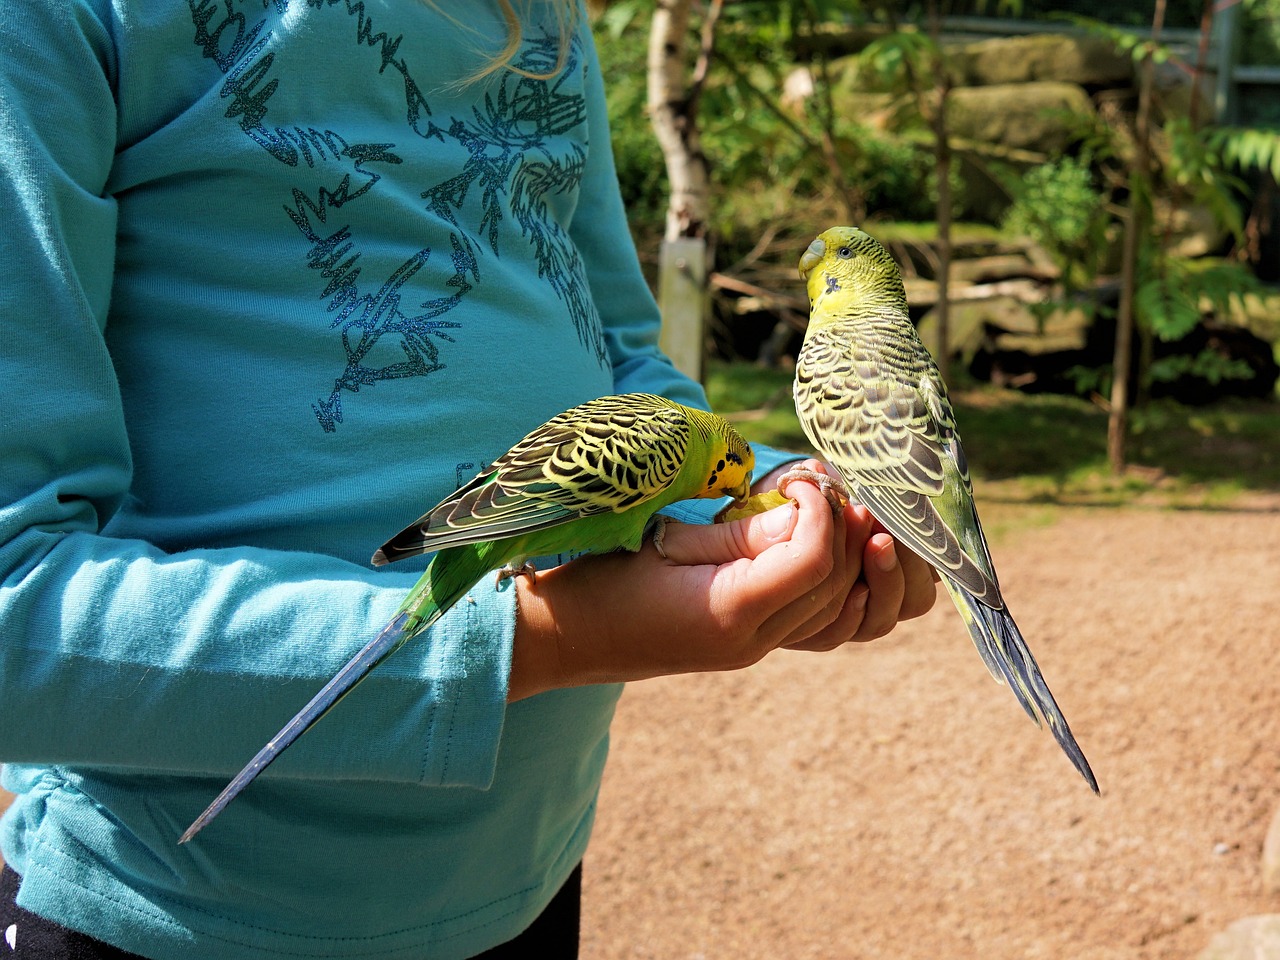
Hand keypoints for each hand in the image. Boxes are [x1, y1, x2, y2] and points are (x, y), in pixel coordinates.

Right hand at [509, 470, 934, 700]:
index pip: (811, 560)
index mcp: (729, 610)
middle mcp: (751, 641)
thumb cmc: (603, 579)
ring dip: (840, 555)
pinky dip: (827, 582)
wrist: (566, 636)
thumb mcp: (670, 541)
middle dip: (840, 530)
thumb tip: (802, 508)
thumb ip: (740, 530)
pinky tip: (820, 548)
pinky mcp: (746, 644)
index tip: (797, 478)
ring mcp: (751, 649)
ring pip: (832, 606)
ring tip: (828, 510)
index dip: (819, 512)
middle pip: (833, 584)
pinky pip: (812, 619)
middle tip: (823, 484)